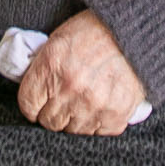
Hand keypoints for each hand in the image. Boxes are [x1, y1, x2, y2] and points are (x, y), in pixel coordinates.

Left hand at [16, 10, 146, 135]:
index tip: (40, 102)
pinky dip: (98, 123)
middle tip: (65, 100)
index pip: (27, 104)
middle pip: (49, 122)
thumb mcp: (59, 39)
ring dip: (76, 120)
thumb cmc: (95, 31)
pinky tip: (102, 105)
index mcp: (51, 65)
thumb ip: (42, 67)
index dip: (33, 104)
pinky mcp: (115, 116)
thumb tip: (33, 91)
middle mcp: (71, 87)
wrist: (137, 31)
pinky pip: (97, 134)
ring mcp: (94, 104)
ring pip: (72, 131)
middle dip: (54, 113)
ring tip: (86, 100)